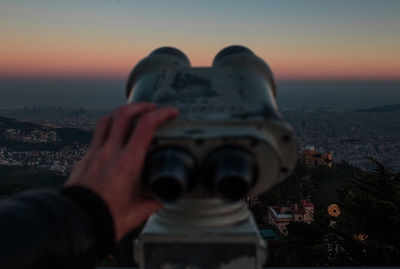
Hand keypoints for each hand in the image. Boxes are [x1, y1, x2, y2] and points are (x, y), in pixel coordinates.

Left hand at [65, 103, 178, 239]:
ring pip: (108, 119)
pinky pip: (98, 134)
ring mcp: (95, 153)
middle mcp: (110, 153)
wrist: (77, 224)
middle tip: (153, 108)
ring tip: (134, 115)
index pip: (146, 126)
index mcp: (128, 164)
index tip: (171, 112)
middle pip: (124, 113)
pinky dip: (110, 128)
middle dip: (142, 105)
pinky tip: (117, 137)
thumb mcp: (139, 211)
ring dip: (123, 112)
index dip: (162, 114)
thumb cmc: (107, 219)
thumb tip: (163, 196)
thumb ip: (155, 201)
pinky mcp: (85, 158)